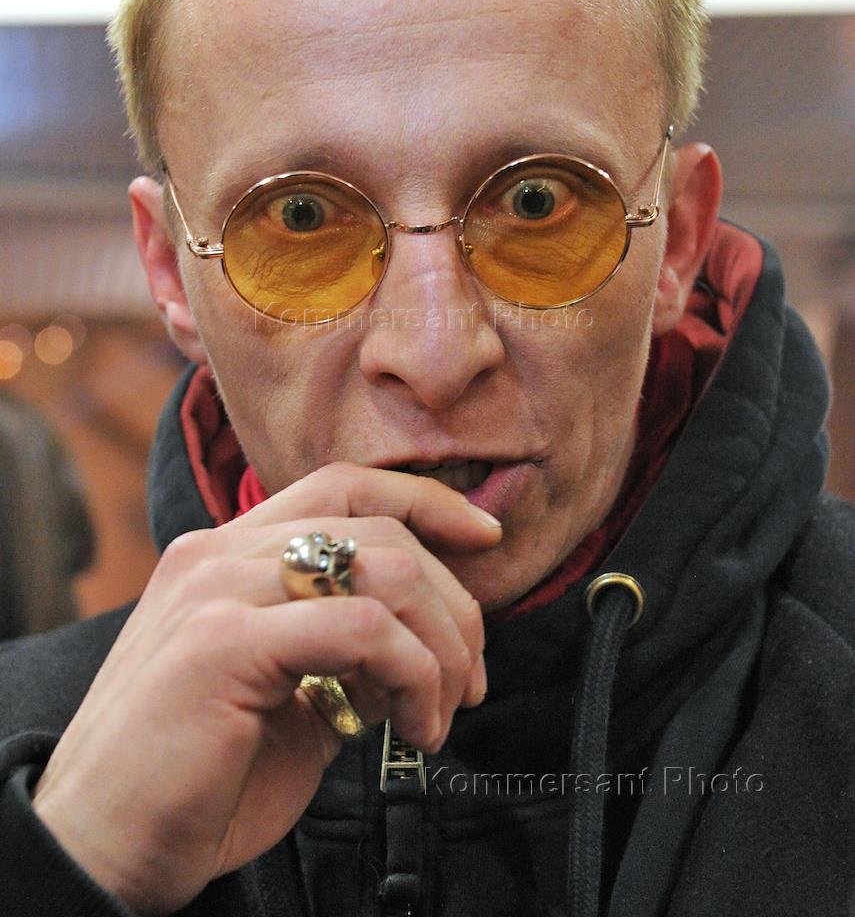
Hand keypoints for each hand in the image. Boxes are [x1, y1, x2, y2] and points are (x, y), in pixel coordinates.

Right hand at [31, 463, 499, 915]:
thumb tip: (426, 643)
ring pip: (381, 568)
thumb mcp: (286, 698)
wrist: (102, 848)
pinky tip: (412, 728)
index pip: (341, 488)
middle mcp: (217, 554)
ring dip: (440, 644)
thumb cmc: (197, 780)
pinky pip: (360, 629)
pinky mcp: (222, 642)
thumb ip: (344, 654)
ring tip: (441, 713)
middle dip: (452, 601)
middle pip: (377, 527)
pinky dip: (413, 675)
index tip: (485, 537)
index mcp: (226, 555)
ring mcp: (216, 590)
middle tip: (471, 677)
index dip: (423, 501)